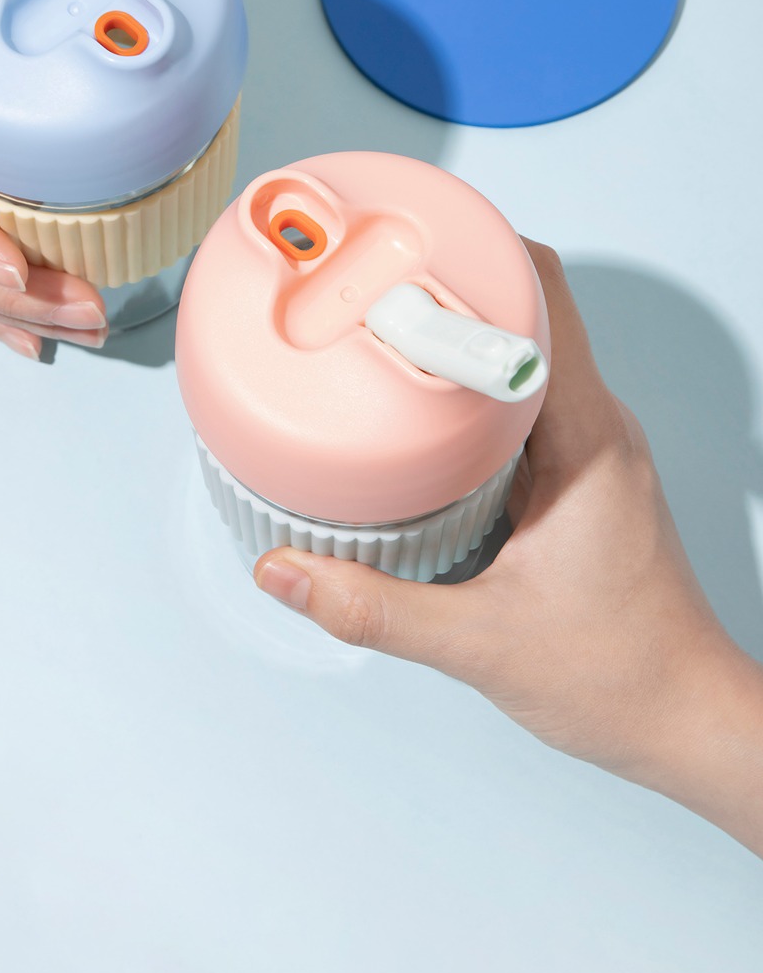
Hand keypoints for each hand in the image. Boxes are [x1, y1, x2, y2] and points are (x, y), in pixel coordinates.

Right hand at [254, 241, 762, 855]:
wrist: (686, 721)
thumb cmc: (620, 678)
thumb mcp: (480, 645)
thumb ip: (371, 607)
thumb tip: (286, 572)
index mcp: (587, 438)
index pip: (543, 298)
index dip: (476, 254)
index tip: (403, 251)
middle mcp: (599, 427)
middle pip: (530, 311)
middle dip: (450, 289)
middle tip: (371, 294)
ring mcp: (595, 450)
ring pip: (527, 358)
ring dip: (461, 343)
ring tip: (383, 344)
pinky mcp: (583, 477)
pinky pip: (526, 403)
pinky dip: (472, 395)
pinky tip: (421, 422)